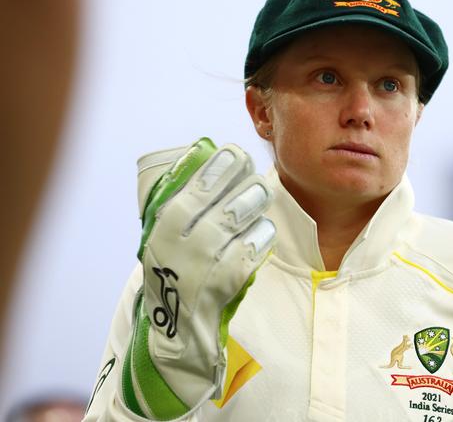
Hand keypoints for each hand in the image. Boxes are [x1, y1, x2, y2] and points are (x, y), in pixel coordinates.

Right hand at [122, 138, 274, 419]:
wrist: (175, 328)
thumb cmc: (174, 267)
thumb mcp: (163, 234)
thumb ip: (179, 202)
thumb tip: (205, 158)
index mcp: (160, 227)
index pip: (190, 191)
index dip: (216, 169)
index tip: (235, 153)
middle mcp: (176, 246)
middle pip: (214, 205)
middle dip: (239, 183)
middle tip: (255, 171)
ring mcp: (199, 268)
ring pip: (232, 225)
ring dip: (252, 205)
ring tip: (262, 194)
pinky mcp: (221, 287)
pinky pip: (248, 253)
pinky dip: (260, 237)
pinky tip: (265, 228)